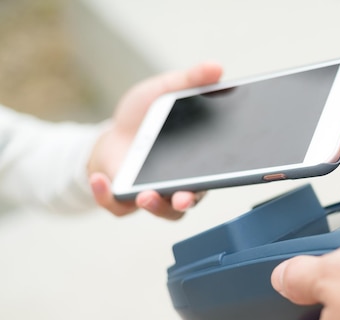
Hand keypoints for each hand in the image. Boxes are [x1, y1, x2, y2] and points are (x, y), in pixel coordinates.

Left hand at [87, 62, 222, 219]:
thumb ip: (190, 80)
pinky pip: (119, 207)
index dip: (217, 181)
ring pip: (161, 211)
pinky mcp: (124, 199)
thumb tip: (217, 67)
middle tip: (182, 198)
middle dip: (186, 201)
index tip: (217, 179)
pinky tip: (100, 179)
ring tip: (144, 195)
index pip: (212, 175)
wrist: (114, 133)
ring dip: (155, 206)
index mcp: (196, 163)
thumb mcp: (165, 90)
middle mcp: (179, 185)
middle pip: (189, 201)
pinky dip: (107, 196)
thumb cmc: (146, 118)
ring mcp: (152, 195)